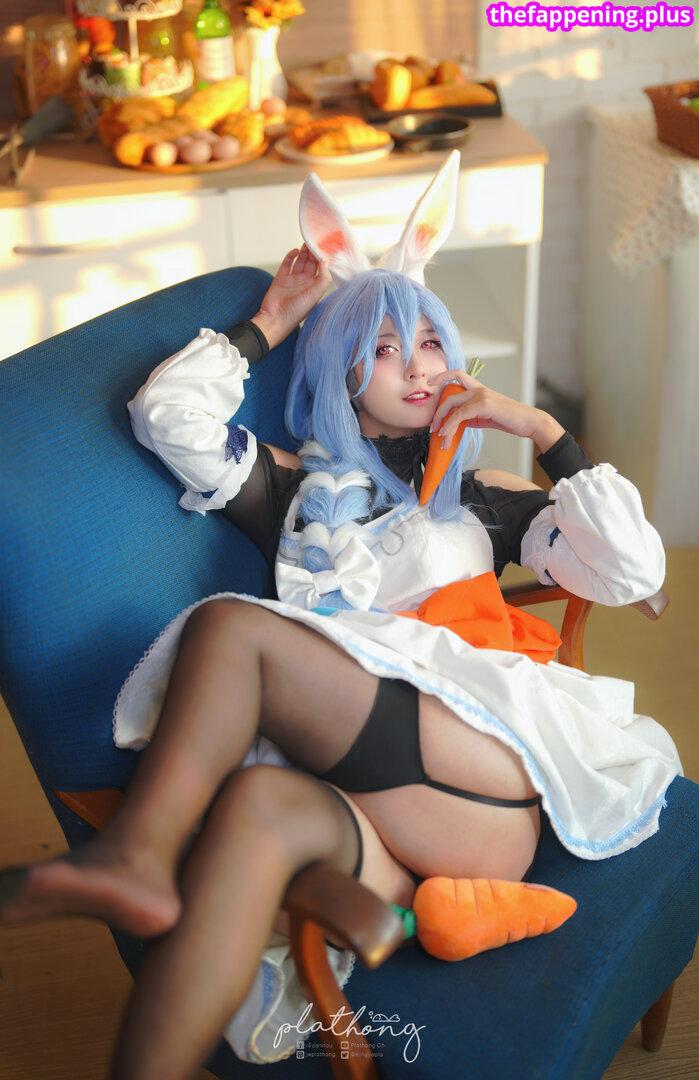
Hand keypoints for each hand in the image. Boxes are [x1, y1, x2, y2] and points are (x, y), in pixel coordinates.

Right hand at [251, 245, 331, 349]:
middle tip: (316, 241)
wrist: (275, 318)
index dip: (323, 259)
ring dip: (304, 252)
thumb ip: (323, 278)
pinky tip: (295, 251)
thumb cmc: (296, 311)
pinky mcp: (280, 278)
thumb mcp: (315, 294)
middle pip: (311, 263)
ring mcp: (292, 280)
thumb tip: (324, 261)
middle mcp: (304, 283)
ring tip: (307, 242)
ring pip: (300, 261)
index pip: (321, 269)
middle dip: (313, 252)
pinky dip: (291, 256)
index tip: (326, 247)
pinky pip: (287, 263)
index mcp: (314, 287)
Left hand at [428, 370, 564, 453]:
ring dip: (442, 422)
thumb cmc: (509, 419)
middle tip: (433, 426)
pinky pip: (460, 414)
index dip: (442, 376)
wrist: (528, 422)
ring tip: (439, 436)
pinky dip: (451, 425)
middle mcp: (479, 389)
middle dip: (438, 411)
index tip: (430, 383)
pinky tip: (447, 434)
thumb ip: (471, 416)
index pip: (457, 375)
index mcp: (479, 389)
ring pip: (452, 404)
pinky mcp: (484, 405)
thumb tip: (456, 422)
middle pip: (449, 394)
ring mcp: (481, 395)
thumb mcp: (485, 416)